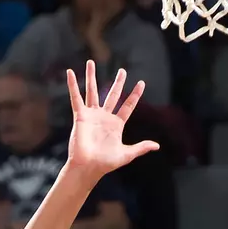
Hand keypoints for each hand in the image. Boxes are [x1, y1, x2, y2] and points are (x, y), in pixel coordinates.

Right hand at [64, 61, 157, 177]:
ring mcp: (92, 115)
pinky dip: (72, 85)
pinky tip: (70, 73)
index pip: (128, 106)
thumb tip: (157, 146)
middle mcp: (104, 117)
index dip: (134, 95)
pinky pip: (75, 98)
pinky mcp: (80, 116)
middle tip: (122, 70)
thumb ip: (141, 148)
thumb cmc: (106, 163)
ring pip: (92, 91)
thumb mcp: (127, 154)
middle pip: (112, 95)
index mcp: (117, 124)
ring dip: (91, 77)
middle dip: (118, 83)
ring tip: (91, 62)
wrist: (89, 166)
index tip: (141, 83)